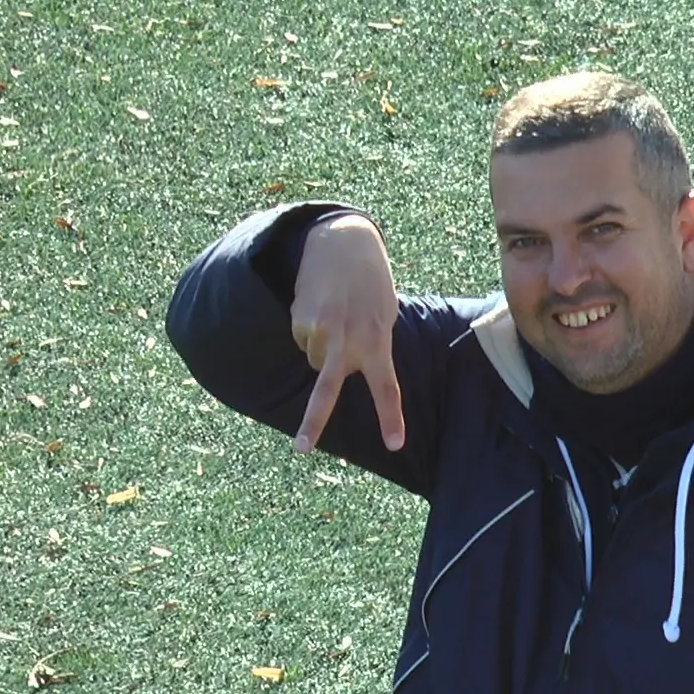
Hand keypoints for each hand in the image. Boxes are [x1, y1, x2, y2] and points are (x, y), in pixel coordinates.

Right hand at [288, 214, 404, 453]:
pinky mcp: (299, 320)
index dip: (390, 417)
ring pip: (314, 361)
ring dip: (322, 347)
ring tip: (335, 316)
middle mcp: (348, 340)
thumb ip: (372, 344)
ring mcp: (321, 330)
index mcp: (377, 341)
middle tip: (302, 449)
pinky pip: (302, 341)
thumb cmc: (371, 284)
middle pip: (328, 389)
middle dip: (313, 422)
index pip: (387, 387)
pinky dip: (309, 331)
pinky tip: (320, 307)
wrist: (342, 243)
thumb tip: (344, 370)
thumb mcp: (384, 314)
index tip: (394, 445)